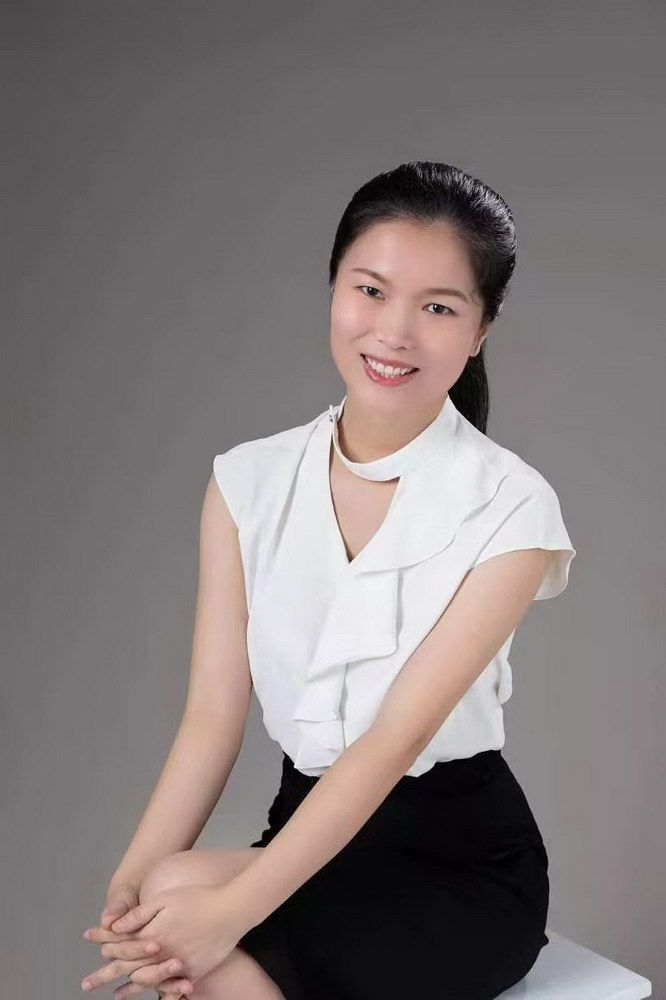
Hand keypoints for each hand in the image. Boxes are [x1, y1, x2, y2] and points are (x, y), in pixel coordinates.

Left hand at [83, 884, 241, 995]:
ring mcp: (178, 966)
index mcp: (153, 936)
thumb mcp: (165, 899)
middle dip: (105, 975)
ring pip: (147, 982)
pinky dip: (160, 992)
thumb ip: (139, 914)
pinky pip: (171, 987)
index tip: (88, 940)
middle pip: (128, 969)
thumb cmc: (198, 899)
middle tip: (86, 984)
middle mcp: (161, 955)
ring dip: (130, 989)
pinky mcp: (193, 972)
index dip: (103, 944)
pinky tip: (154, 995)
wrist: (231, 910)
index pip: (121, 945)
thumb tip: (114, 926)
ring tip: (116, 996)